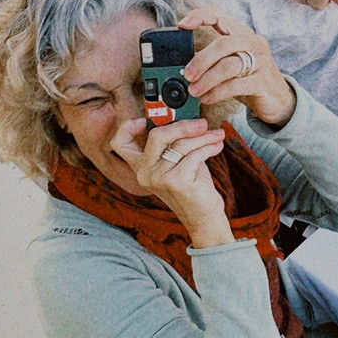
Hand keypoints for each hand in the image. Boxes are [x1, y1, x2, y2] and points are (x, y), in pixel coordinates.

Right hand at [110, 116, 232, 246]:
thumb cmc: (193, 188)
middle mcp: (145, 173)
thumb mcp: (179, 162)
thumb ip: (175, 143)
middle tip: (202, 123)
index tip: (146, 119)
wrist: (204, 218)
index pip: (120, 144)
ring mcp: (159, 178)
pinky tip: (217, 146)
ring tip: (216, 136)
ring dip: (203, 137)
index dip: (127, 127)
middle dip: (182, 125)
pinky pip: (194, 154)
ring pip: (181, 144)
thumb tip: (187, 118)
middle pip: (156, 136)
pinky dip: (209, 147)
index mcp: (141, 168)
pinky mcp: (176, 181)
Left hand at [178, 8, 295, 126]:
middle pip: (222, 44)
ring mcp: (261, 61)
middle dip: (201, 60)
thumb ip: (214, 61)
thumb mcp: (233, 65)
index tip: (182, 24)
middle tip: (187, 75)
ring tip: (194, 90)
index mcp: (243, 34)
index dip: (200, 16)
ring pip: (228, 66)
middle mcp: (253, 43)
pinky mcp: (263, 81)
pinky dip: (217, 93)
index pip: (220, 15)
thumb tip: (185, 67)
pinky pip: (235, 85)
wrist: (280, 101)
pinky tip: (207, 98)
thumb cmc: (251, 82)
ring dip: (207, 79)